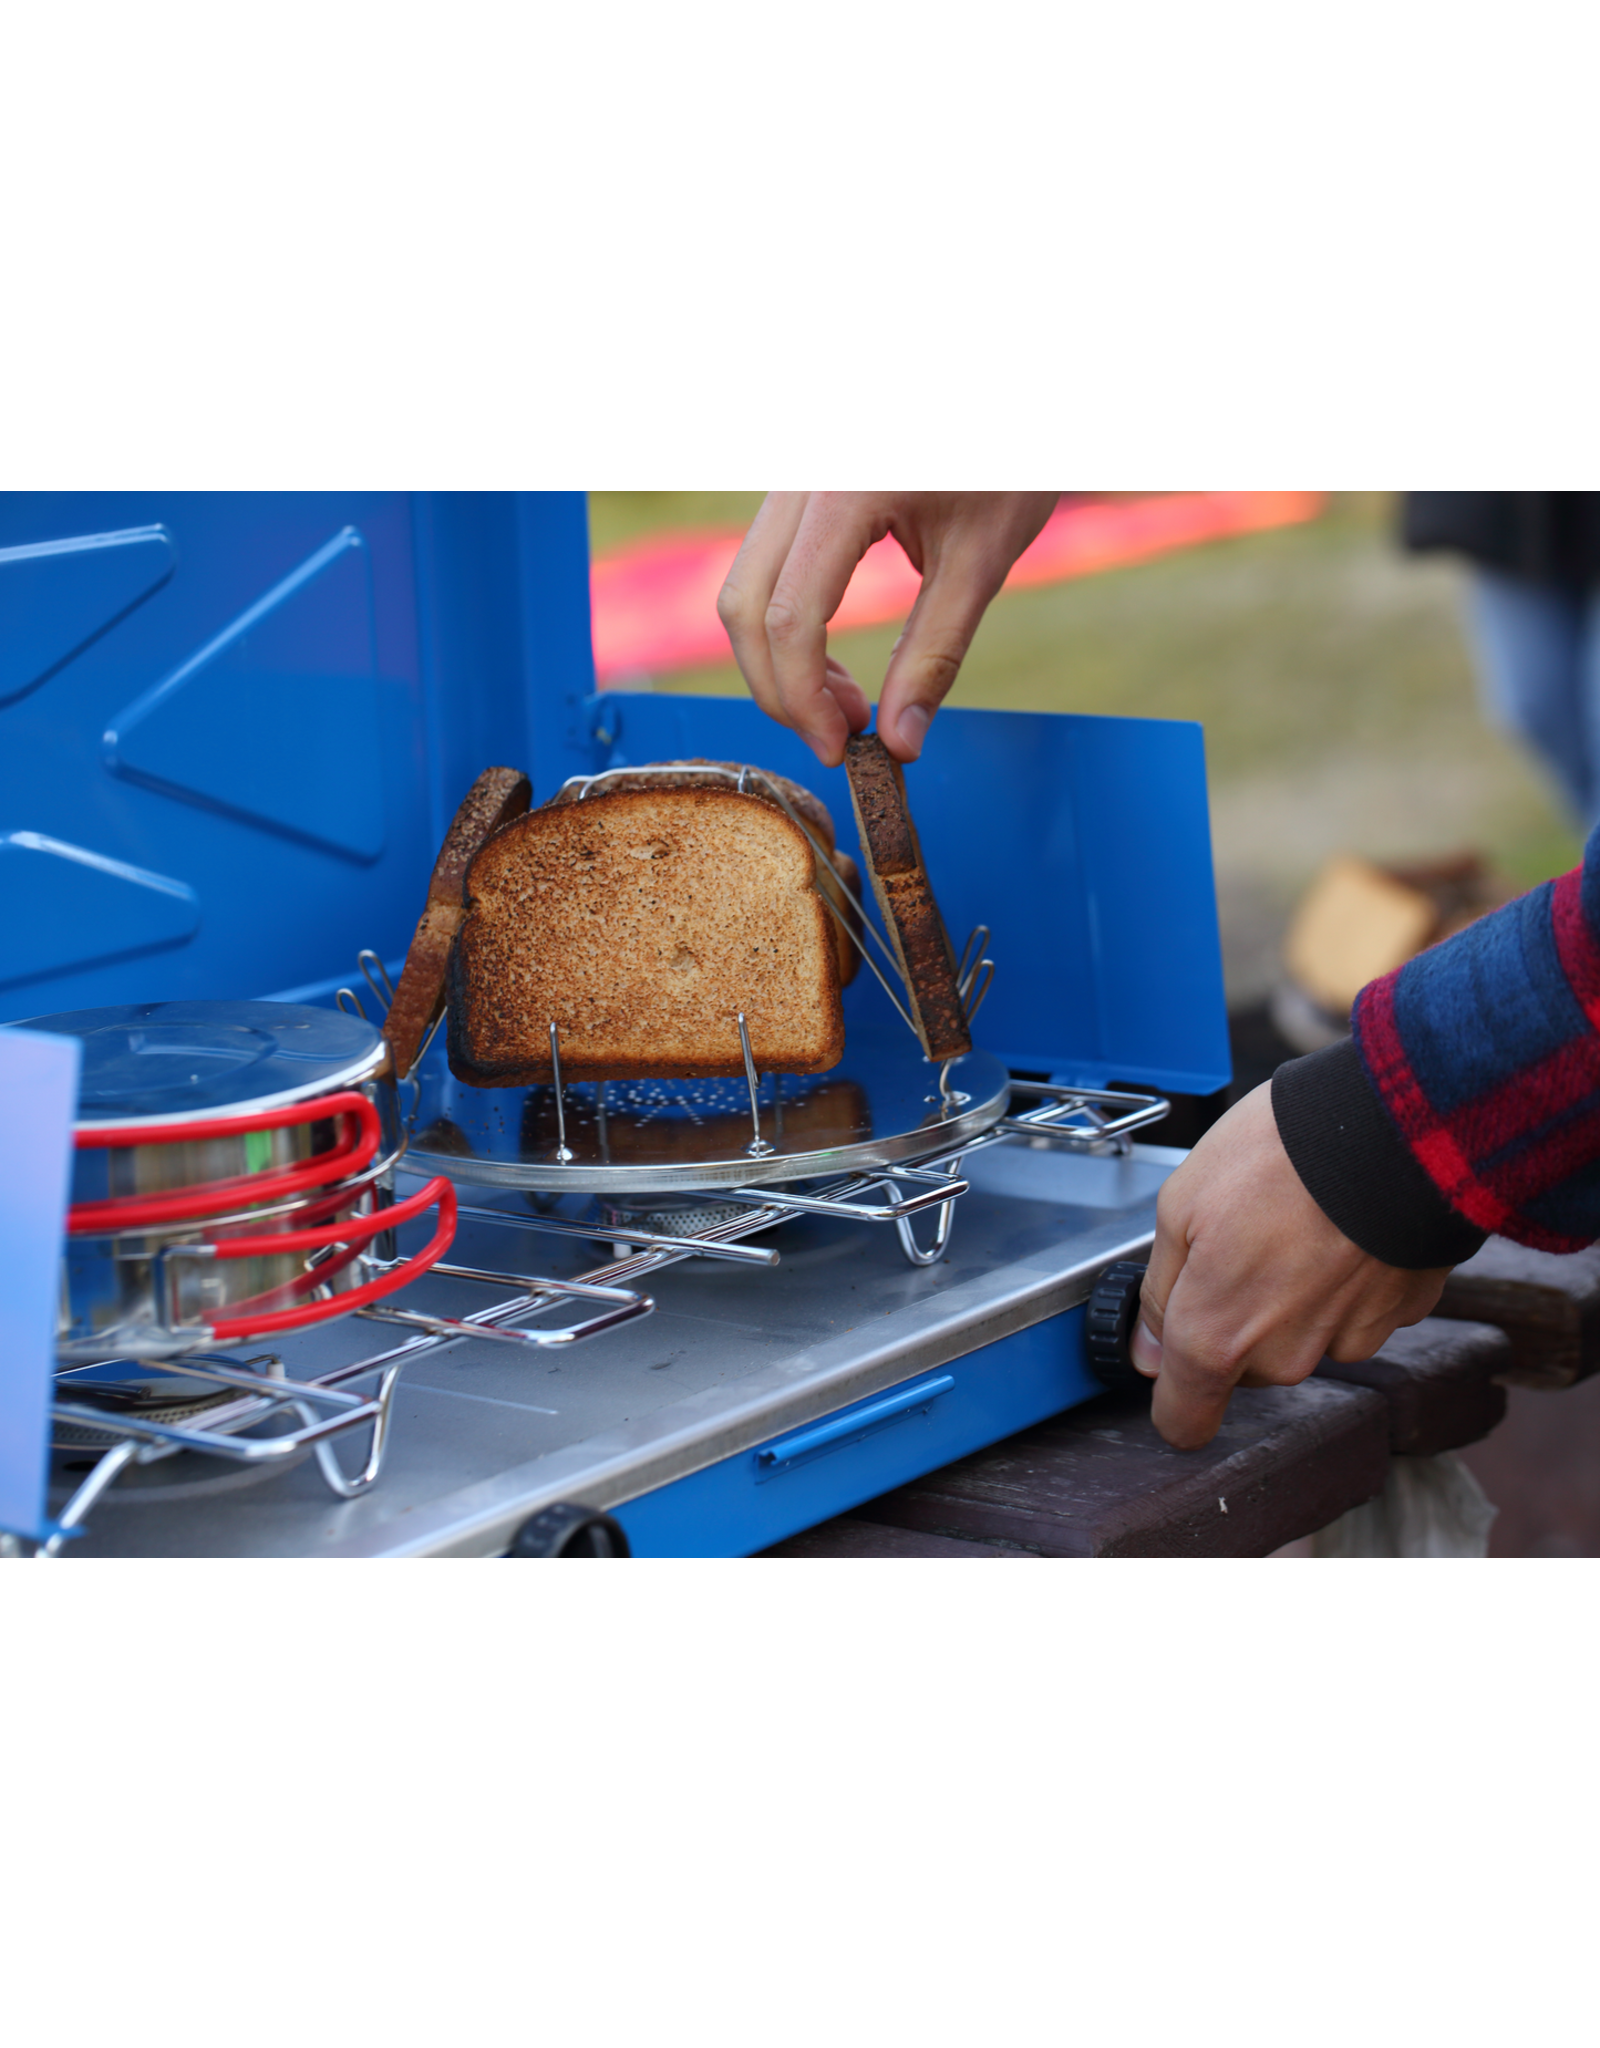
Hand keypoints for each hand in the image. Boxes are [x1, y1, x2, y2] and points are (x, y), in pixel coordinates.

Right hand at [716, 491, 1059, 766]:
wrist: (1001, 407)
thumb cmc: (1007, 468)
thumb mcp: (984, 561)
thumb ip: (934, 653)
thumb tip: (899, 743)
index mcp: (846, 490)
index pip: (790, 614)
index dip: (803, 697)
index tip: (841, 748)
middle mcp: (799, 480)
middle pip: (743, 604)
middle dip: (779, 687)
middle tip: (840, 735)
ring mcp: (789, 483)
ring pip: (741, 588)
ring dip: (778, 662)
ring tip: (846, 702)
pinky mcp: (795, 494)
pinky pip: (763, 569)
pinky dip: (786, 626)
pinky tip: (832, 663)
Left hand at [1131, 1082, 1451, 1447]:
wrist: (1391, 1128)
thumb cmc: (1279, 1156)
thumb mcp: (1180, 1203)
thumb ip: (1160, 1289)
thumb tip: (1149, 1348)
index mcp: (1218, 1336)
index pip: (1185, 1420)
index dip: (1173, 1395)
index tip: (1170, 1361)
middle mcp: (1283, 1356)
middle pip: (1242, 1365)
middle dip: (1233, 1317)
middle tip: (1238, 1242)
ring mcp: (1346, 1339)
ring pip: (1299, 1336)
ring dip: (1292, 1295)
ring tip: (1293, 1221)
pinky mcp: (1397, 1314)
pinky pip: (1353, 1311)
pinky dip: (1343, 1279)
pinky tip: (1338, 1226)